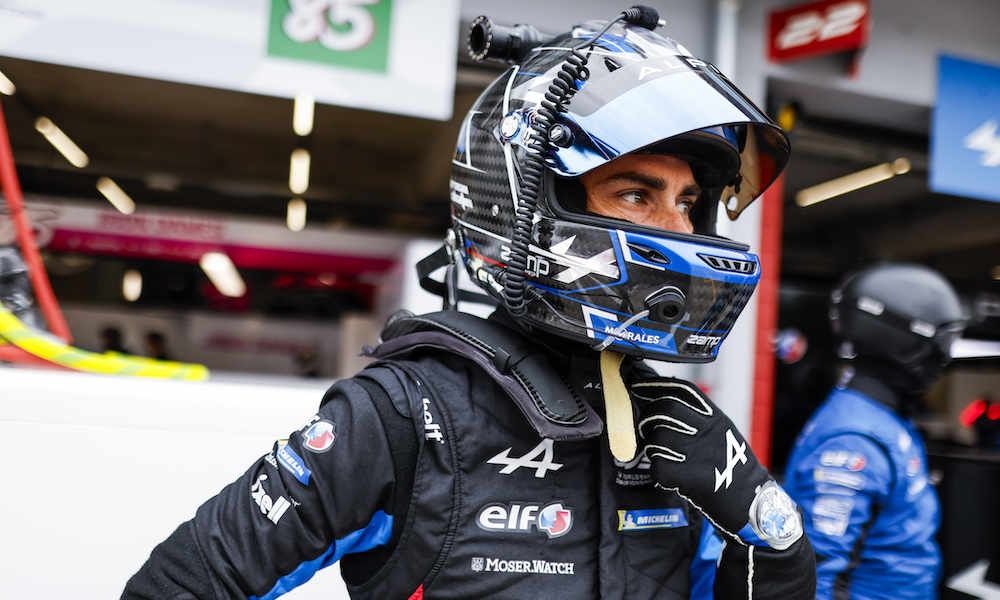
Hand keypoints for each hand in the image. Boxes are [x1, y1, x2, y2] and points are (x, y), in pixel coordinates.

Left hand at [636, 378, 801, 549]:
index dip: (656, 386)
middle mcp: (706, 432)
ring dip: (652, 447)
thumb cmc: (733, 468)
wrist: (751, 502)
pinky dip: (658, 471)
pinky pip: (657, 466)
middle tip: (646, 427)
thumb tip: (662, 401)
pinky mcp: (688, 477)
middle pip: (665, 410)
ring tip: (663, 456)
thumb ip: (699, 417)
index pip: (682, 390)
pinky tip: (669, 476)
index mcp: (715, 419)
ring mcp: (696, 453)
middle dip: (648, 417)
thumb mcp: (724, 433)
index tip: (639, 387)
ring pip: (656, 438)